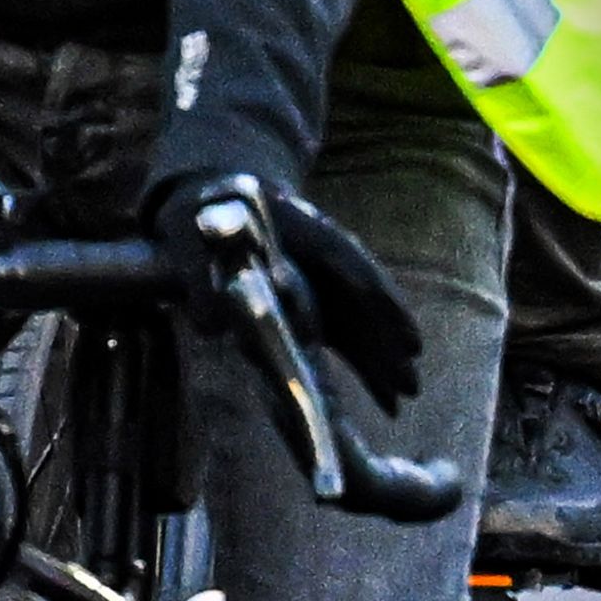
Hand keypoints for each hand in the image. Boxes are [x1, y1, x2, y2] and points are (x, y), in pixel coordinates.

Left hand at [151, 166, 424, 414]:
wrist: (211, 203)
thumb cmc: (204, 218)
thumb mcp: (189, 239)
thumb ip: (197, 277)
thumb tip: (212, 327)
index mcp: (302, 232)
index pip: (346, 263)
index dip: (374, 295)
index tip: (397, 329)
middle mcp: (324, 260)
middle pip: (365, 300)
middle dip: (388, 339)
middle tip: (411, 383)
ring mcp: (323, 284)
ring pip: (362, 324)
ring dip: (384, 358)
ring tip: (407, 396)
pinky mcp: (315, 307)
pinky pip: (348, 338)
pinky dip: (367, 365)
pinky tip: (385, 397)